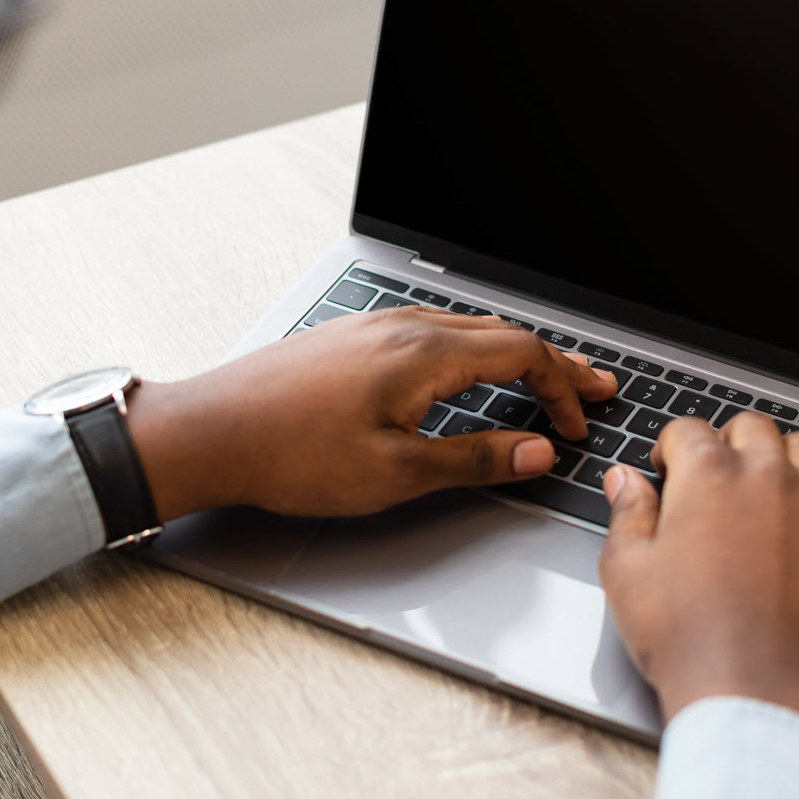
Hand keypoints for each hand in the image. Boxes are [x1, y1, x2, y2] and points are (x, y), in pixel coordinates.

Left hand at [126, 306, 615, 520]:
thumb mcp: (395, 472)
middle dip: (550, 362)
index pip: (521, 352)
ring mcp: (370, 327)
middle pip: (498, 332)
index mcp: (422, 353)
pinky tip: (461, 374)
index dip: (562, 385)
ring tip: (537, 378)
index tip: (578, 421)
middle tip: (589, 386)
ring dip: (508, 354)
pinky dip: (465, 353)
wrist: (209, 431)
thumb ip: (473, 459)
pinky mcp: (346, 339)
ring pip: (462, 329)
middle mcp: (400, 327)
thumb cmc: (290, 453)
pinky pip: (426, 334)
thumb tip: (535, 452)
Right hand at [600, 412, 798, 723]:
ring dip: (778, 459)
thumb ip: (626, 513)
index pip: (687, 429)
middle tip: (709, 481)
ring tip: (759, 493)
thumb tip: (625, 480)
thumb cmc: (687, 636)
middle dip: (726, 444)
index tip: (665, 474)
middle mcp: (768, 478)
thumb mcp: (626, 570)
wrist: (758, 694)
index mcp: (707, 475)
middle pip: (750, 427)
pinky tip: (798, 524)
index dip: (669, 449)